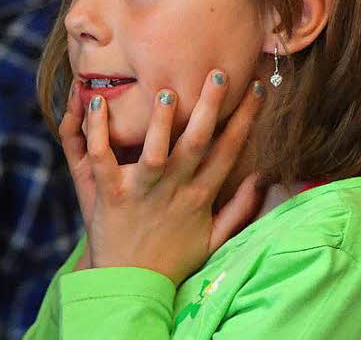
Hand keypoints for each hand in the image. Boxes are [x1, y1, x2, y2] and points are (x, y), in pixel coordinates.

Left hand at [59, 71, 265, 283]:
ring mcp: (142, 191)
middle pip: (197, 142)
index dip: (244, 118)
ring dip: (160, 121)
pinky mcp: (110, 195)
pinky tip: (96, 105)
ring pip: (155, 151)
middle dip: (210, 107)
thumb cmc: (172, 259)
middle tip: (219, 73)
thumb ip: (239, 208)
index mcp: (200, 196)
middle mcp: (174, 190)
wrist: (130, 287)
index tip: (255, 88)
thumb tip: (263, 179)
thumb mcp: (214, 239)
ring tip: (166, 91)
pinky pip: (102, 158)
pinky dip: (98, 132)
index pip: (229, 150)